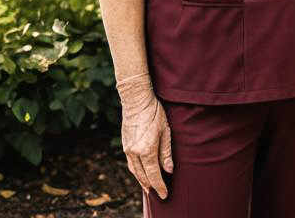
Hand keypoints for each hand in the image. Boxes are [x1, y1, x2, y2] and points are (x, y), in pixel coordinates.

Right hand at [117, 74, 173, 198]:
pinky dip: (136, 171)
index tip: (164, 194)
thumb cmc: (154, 112)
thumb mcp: (165, 130)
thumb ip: (166, 152)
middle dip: (151, 186)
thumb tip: (169, 171)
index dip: (159, 186)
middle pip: (143, 176)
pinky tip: (140, 173)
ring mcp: (128, 149)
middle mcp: (135, 152)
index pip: (154, 175)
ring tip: (149, 187)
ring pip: (135, 171)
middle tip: (158, 193)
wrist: (136, 100)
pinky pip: (130, 163)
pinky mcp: (125, 144)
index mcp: (147, 149)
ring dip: (142, 181)